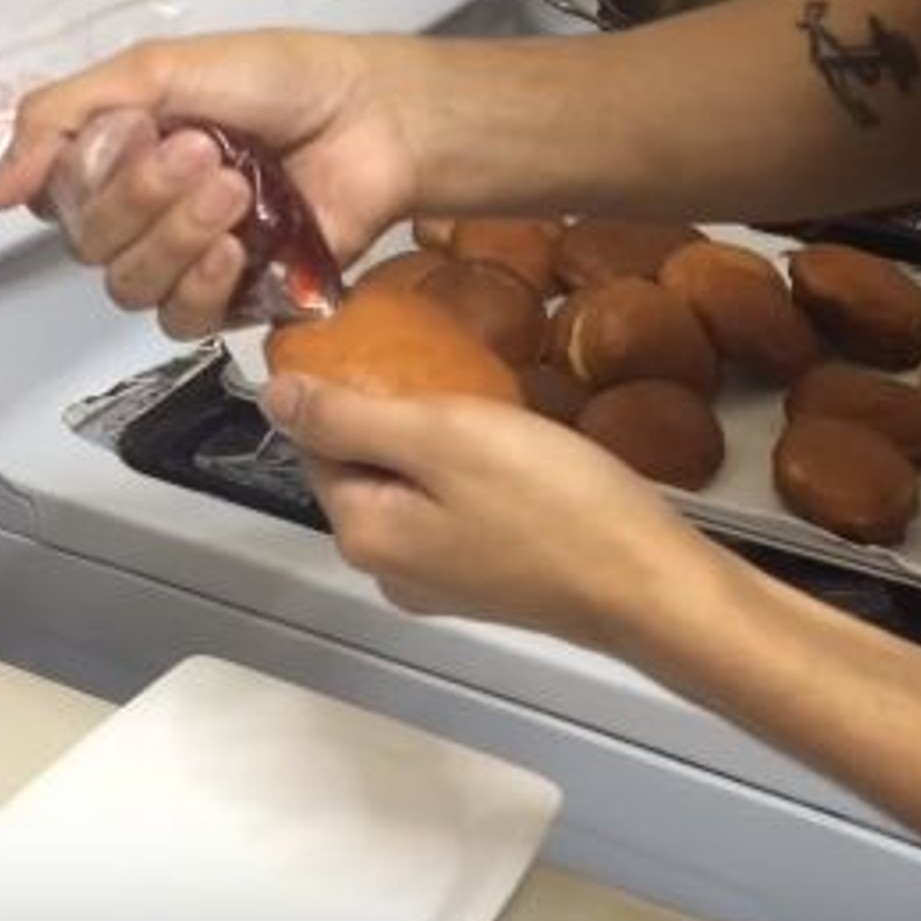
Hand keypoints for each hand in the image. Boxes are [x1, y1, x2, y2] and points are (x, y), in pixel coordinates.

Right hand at [0, 30, 418, 338]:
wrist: (373, 116)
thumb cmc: (283, 82)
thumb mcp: (157, 70)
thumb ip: (62, 120)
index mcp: (123, 162)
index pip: (56, 200)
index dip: (88, 176)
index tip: (141, 131)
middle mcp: (151, 217)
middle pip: (93, 247)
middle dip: (143, 198)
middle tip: (203, 152)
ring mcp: (197, 261)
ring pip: (133, 287)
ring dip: (176, 235)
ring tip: (232, 188)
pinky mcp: (243, 299)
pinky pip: (186, 322)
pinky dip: (202, 285)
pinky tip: (235, 248)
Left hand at [260, 375, 731, 653]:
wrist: (649, 583)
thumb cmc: (554, 503)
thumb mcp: (445, 436)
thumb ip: (350, 416)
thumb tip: (272, 396)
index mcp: (364, 533)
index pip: (313, 444)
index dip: (336, 385)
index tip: (378, 336)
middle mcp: (387, 569)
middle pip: (360, 470)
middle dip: (387, 412)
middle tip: (442, 362)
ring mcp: (437, 583)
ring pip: (408, 490)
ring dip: (429, 442)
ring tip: (478, 397)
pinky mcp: (484, 584)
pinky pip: (447, 513)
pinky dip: (462, 475)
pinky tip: (507, 449)